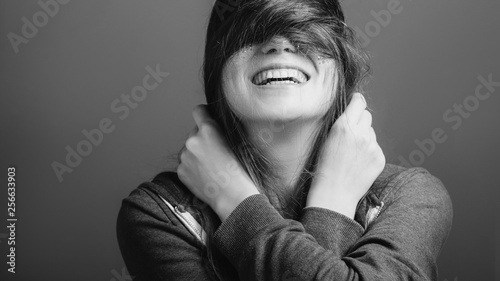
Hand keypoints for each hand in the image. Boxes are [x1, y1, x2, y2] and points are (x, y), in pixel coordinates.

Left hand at [176, 104, 258, 221]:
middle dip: (201, 139)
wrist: (232, 196)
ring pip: (188, 149)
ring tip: (210, 167)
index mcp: (208, 130)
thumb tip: (212, 126)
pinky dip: (192, 167)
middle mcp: (193, 140)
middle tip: (214, 153)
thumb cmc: (239, 171)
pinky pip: (185, 164)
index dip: (203, 114)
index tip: (205, 119)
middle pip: (193, 132)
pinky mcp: (180, 170)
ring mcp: (184, 156)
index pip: (198, 111)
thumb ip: (219, 131)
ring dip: (196, 154)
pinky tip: (204, 175)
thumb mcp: (235, 142)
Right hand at [306, 93, 385, 218]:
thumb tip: (352, 113)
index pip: (359, 102)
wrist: (334, 192)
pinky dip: (369, 152)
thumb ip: (341, 124)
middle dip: (360, 121)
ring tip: (353, 153)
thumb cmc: (324, 167)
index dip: (357, 101)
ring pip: (372, 132)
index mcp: (344, 126)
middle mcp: (361, 133)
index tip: (356, 103)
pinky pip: (376, 147)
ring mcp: (372, 146)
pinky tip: (359, 162)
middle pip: (367, 116)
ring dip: (365, 137)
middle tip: (351, 133)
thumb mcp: (326, 139)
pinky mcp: (380, 157)